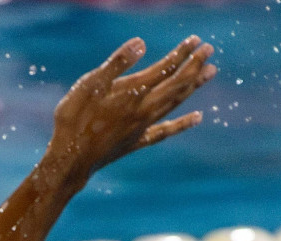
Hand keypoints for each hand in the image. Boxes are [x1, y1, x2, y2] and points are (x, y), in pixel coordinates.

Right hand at [44, 36, 215, 188]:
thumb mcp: (90, 85)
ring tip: (210, 72)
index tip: (196, 40)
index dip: (182, 54)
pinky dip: (183, 123)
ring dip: (193, 87)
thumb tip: (141, 43)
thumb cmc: (75, 120)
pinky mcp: (137, 141)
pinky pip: (166, 130)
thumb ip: (117, 64)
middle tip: (210, 51)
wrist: (70, 160)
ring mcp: (143, 127)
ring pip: (175, 103)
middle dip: (194, 66)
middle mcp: (144, 109)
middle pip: (176, 85)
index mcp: (133, 93)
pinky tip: (198, 117)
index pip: (165, 69)